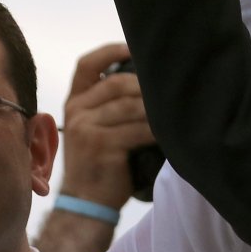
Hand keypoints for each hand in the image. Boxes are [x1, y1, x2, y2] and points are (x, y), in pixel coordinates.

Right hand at [57, 43, 155, 209]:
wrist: (85, 204)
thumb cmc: (98, 165)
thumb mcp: (93, 130)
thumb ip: (108, 107)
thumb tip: (148, 82)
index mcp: (74, 104)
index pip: (87, 65)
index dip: (110, 51)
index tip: (133, 47)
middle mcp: (76, 112)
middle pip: (116, 83)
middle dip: (146, 85)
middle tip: (170, 90)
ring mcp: (86, 128)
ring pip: (130, 106)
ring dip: (156, 108)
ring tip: (176, 110)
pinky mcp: (102, 145)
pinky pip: (138, 130)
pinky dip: (158, 130)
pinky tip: (171, 133)